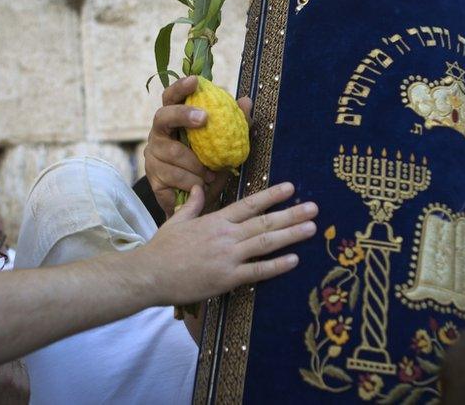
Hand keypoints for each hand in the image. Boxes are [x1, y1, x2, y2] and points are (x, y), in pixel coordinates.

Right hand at [136, 182, 316, 304]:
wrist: (149, 274)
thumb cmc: (162, 249)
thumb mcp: (176, 220)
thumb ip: (192, 204)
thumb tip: (197, 187)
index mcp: (215, 220)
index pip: (249, 204)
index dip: (272, 195)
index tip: (291, 187)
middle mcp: (226, 236)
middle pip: (264, 222)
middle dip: (291, 214)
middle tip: (314, 207)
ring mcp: (228, 257)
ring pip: (266, 243)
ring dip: (291, 235)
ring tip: (311, 228)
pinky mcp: (227, 278)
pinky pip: (257, 272)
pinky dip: (277, 266)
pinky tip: (294, 260)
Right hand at [144, 76, 251, 216]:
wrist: (196, 206)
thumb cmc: (208, 169)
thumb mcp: (225, 147)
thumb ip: (235, 124)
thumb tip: (246, 101)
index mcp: (174, 122)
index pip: (171, 97)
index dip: (180, 87)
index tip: (195, 81)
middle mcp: (159, 135)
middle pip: (162, 117)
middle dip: (183, 115)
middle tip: (203, 119)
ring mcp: (152, 156)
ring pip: (173, 153)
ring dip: (196, 165)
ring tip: (208, 175)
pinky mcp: (152, 177)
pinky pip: (173, 176)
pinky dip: (191, 182)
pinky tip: (199, 187)